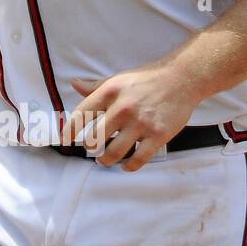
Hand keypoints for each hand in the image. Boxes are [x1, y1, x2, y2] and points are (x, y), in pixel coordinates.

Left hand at [58, 67, 200, 170]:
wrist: (182, 79)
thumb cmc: (146, 79)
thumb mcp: (118, 79)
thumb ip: (95, 86)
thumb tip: (74, 84)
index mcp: (109, 92)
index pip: (81, 114)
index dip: (70, 130)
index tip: (65, 140)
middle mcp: (122, 108)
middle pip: (95, 138)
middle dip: (90, 148)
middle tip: (91, 150)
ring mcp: (141, 123)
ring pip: (114, 152)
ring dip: (106, 160)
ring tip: (104, 160)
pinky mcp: (158, 135)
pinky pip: (139, 158)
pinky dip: (129, 166)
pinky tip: (126, 166)